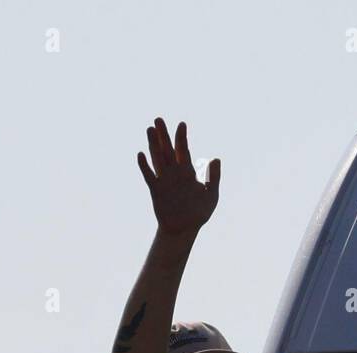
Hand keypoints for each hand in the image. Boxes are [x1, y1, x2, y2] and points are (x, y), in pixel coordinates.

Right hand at [138, 117, 220, 235]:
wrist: (185, 230)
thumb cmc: (198, 213)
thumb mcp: (211, 194)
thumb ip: (213, 177)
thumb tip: (216, 158)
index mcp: (187, 172)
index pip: (183, 150)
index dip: (182, 137)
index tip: (181, 124)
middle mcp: (174, 173)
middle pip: (167, 150)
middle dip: (163, 135)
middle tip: (158, 119)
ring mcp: (164, 181)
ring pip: (157, 159)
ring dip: (153, 145)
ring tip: (149, 129)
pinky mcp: (156, 191)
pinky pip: (149, 176)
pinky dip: (145, 166)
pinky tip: (141, 154)